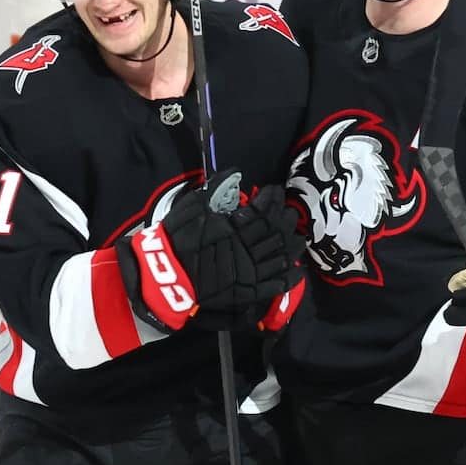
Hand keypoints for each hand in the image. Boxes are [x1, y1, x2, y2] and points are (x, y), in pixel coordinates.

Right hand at [116, 172, 302, 331]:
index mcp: (236, 227)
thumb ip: (216, 189)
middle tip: (288, 212)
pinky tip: (299, 271)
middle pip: (278, 232)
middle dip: (286, 219)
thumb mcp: (193, 206)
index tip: (275, 191)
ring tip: (299, 238)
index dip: (273, 199)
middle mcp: (248, 248)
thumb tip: (234, 173)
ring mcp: (251, 271)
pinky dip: (291, 278)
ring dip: (294, 246)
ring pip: (283, 257)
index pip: (265, 210)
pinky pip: (276, 285)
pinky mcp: (249, 291)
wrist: (166, 275)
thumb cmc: (177, 238)